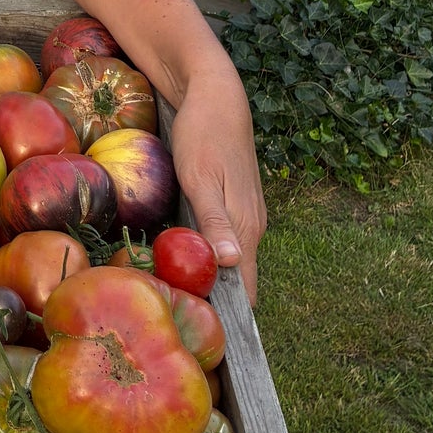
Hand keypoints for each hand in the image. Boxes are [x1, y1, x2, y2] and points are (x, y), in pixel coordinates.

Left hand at [167, 73, 265, 304]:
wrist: (215, 94)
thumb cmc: (203, 134)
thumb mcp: (200, 178)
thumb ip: (215, 222)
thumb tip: (232, 265)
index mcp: (246, 228)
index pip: (245, 290)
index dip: (228, 317)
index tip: (203, 338)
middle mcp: (252, 227)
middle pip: (238, 280)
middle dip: (216, 302)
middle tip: (180, 322)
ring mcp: (246, 214)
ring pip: (232, 259)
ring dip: (212, 278)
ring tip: (181, 298)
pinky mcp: (236, 203)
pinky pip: (226, 240)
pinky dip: (211, 254)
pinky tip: (188, 258)